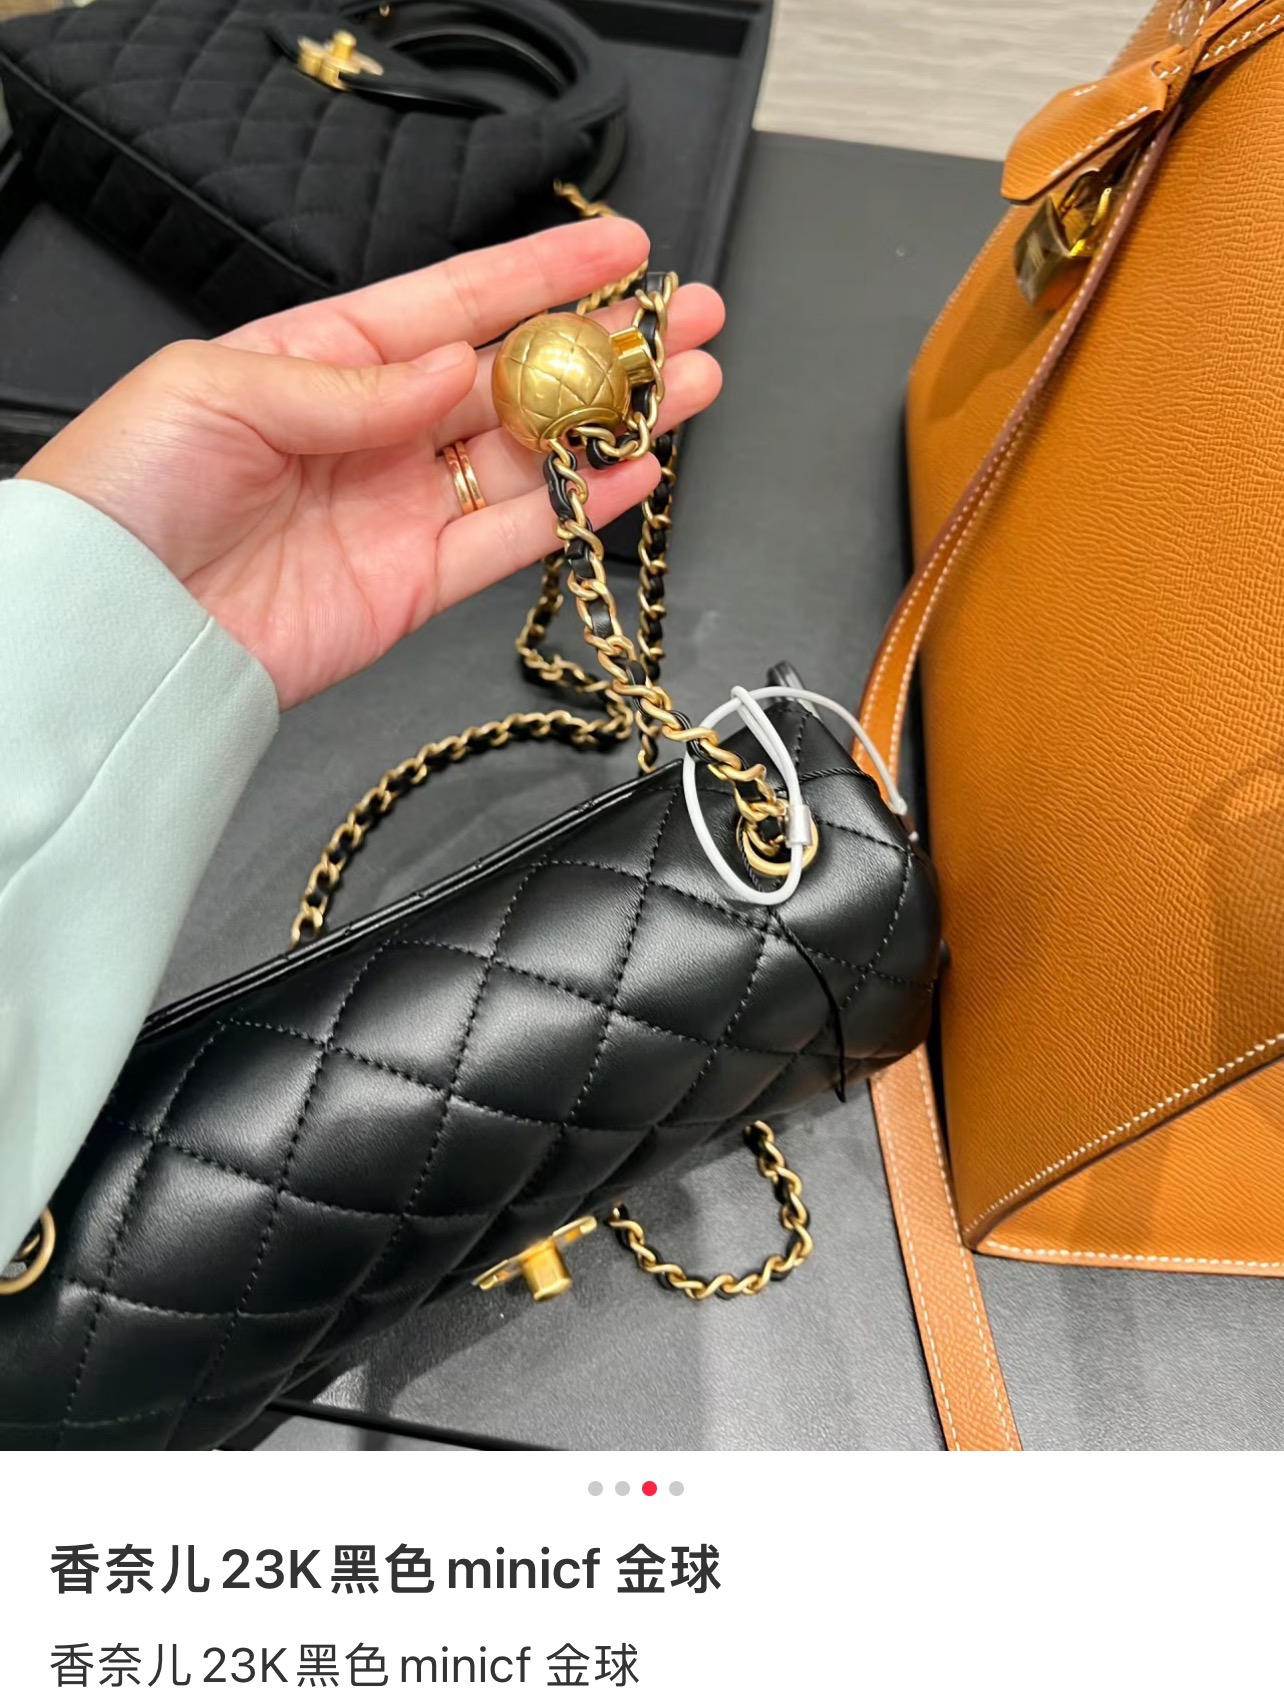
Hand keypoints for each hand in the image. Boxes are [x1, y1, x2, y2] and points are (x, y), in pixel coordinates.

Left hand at [18, 220, 722, 707]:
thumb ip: (352, 383)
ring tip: (690, 387)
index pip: (452, 303)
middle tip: (685, 320)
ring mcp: (402, 509)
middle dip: (604, 346)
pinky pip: (515, 539)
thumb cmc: (128, 490)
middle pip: (513, 377)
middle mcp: (376, 431)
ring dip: (614, 422)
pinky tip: (638, 471)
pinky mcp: (417, 586)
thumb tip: (454, 369)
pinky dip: (581, 510)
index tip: (620, 251)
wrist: (115, 630)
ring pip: (533, 457)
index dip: (541, 275)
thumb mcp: (219, 389)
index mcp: (322, 361)